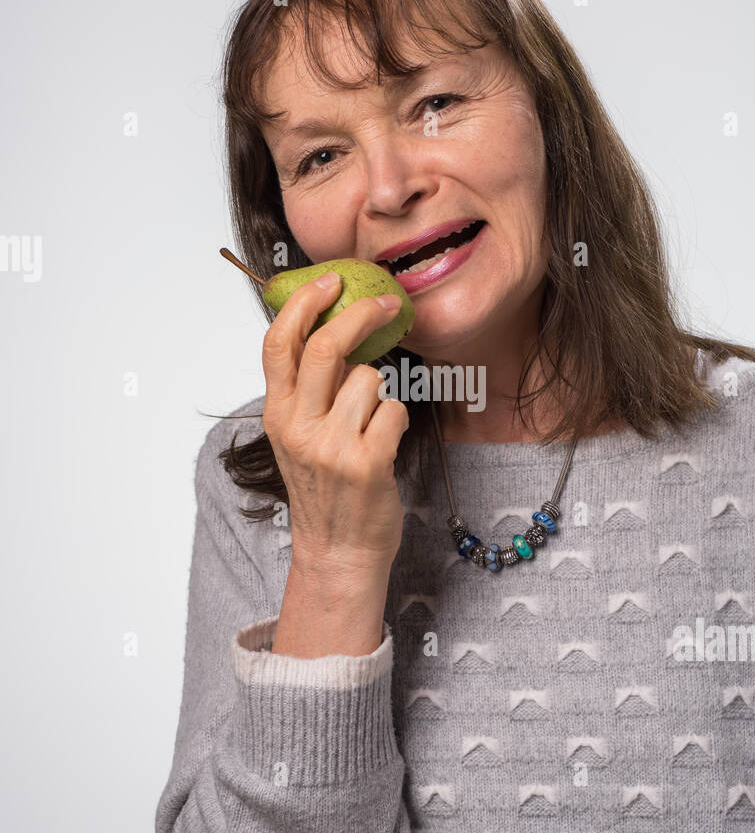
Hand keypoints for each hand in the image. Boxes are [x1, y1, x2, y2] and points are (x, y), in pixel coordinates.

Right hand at [260, 271, 410, 572]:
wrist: (337, 552)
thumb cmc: (324, 489)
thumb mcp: (297, 437)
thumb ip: (307, 388)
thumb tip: (333, 328)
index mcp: (277, 414)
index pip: (279, 342)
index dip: (304, 303)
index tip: (329, 280)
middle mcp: (299, 427)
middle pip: (328, 346)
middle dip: (362, 314)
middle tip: (387, 303)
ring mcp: (332, 446)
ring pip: (370, 378)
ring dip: (381, 393)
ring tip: (371, 426)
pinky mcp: (368, 463)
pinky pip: (395, 410)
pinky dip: (398, 422)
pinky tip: (385, 445)